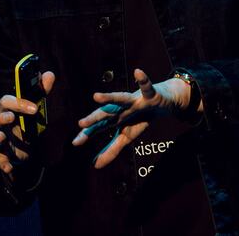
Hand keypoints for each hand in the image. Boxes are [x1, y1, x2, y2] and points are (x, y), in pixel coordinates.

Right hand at [0, 71, 54, 176]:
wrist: (24, 142)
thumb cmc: (26, 119)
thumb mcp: (35, 105)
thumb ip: (42, 91)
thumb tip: (50, 74)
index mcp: (6, 108)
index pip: (7, 102)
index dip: (19, 103)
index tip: (34, 108)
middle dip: (2, 117)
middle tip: (12, 117)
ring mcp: (0, 139)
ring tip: (2, 136)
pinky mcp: (4, 154)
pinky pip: (0, 159)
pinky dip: (3, 163)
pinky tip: (9, 167)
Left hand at [72, 68, 190, 168]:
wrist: (163, 102)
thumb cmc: (141, 117)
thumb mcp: (127, 137)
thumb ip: (111, 150)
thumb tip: (95, 165)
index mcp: (115, 118)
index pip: (99, 126)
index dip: (88, 134)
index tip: (75, 142)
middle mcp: (122, 108)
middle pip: (107, 113)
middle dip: (94, 118)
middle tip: (82, 124)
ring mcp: (135, 100)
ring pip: (121, 98)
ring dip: (110, 97)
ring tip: (96, 96)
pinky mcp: (149, 94)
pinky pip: (146, 87)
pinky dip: (143, 80)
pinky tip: (138, 72)